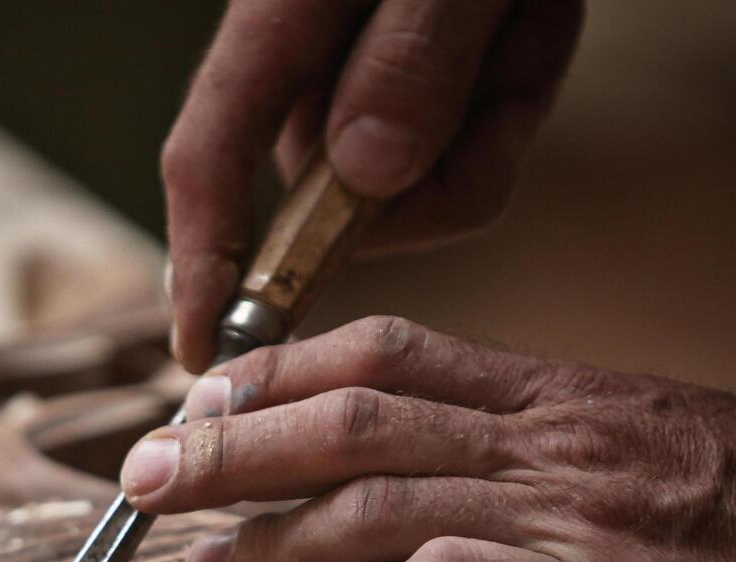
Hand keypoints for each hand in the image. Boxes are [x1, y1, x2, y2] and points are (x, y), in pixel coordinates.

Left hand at [122, 316, 735, 561]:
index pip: (380, 350)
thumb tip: (368, 504)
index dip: (273, 371)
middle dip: (233, 447)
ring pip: (383, 499)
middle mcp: (546, 436)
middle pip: (354, 420)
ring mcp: (575, 510)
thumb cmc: (731, 506)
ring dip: (272, 533)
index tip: (195, 397)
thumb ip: (495, 450)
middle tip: (146, 479)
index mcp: (544, 391)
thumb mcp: (613, 441)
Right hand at [163, 0, 583, 371]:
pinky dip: (513, 93)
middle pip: (331, 193)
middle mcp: (307, 61)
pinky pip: (462, 141)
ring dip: (491, 120)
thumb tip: (365, 179)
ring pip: (410, 180)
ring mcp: (362, 71)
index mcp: (278, 21)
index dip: (202, 267)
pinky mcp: (415, 75)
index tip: (206, 353)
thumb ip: (415, 55)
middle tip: (507, 68)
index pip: (208, 166)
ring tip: (527, 14)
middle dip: (433, 176)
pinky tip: (534, 18)